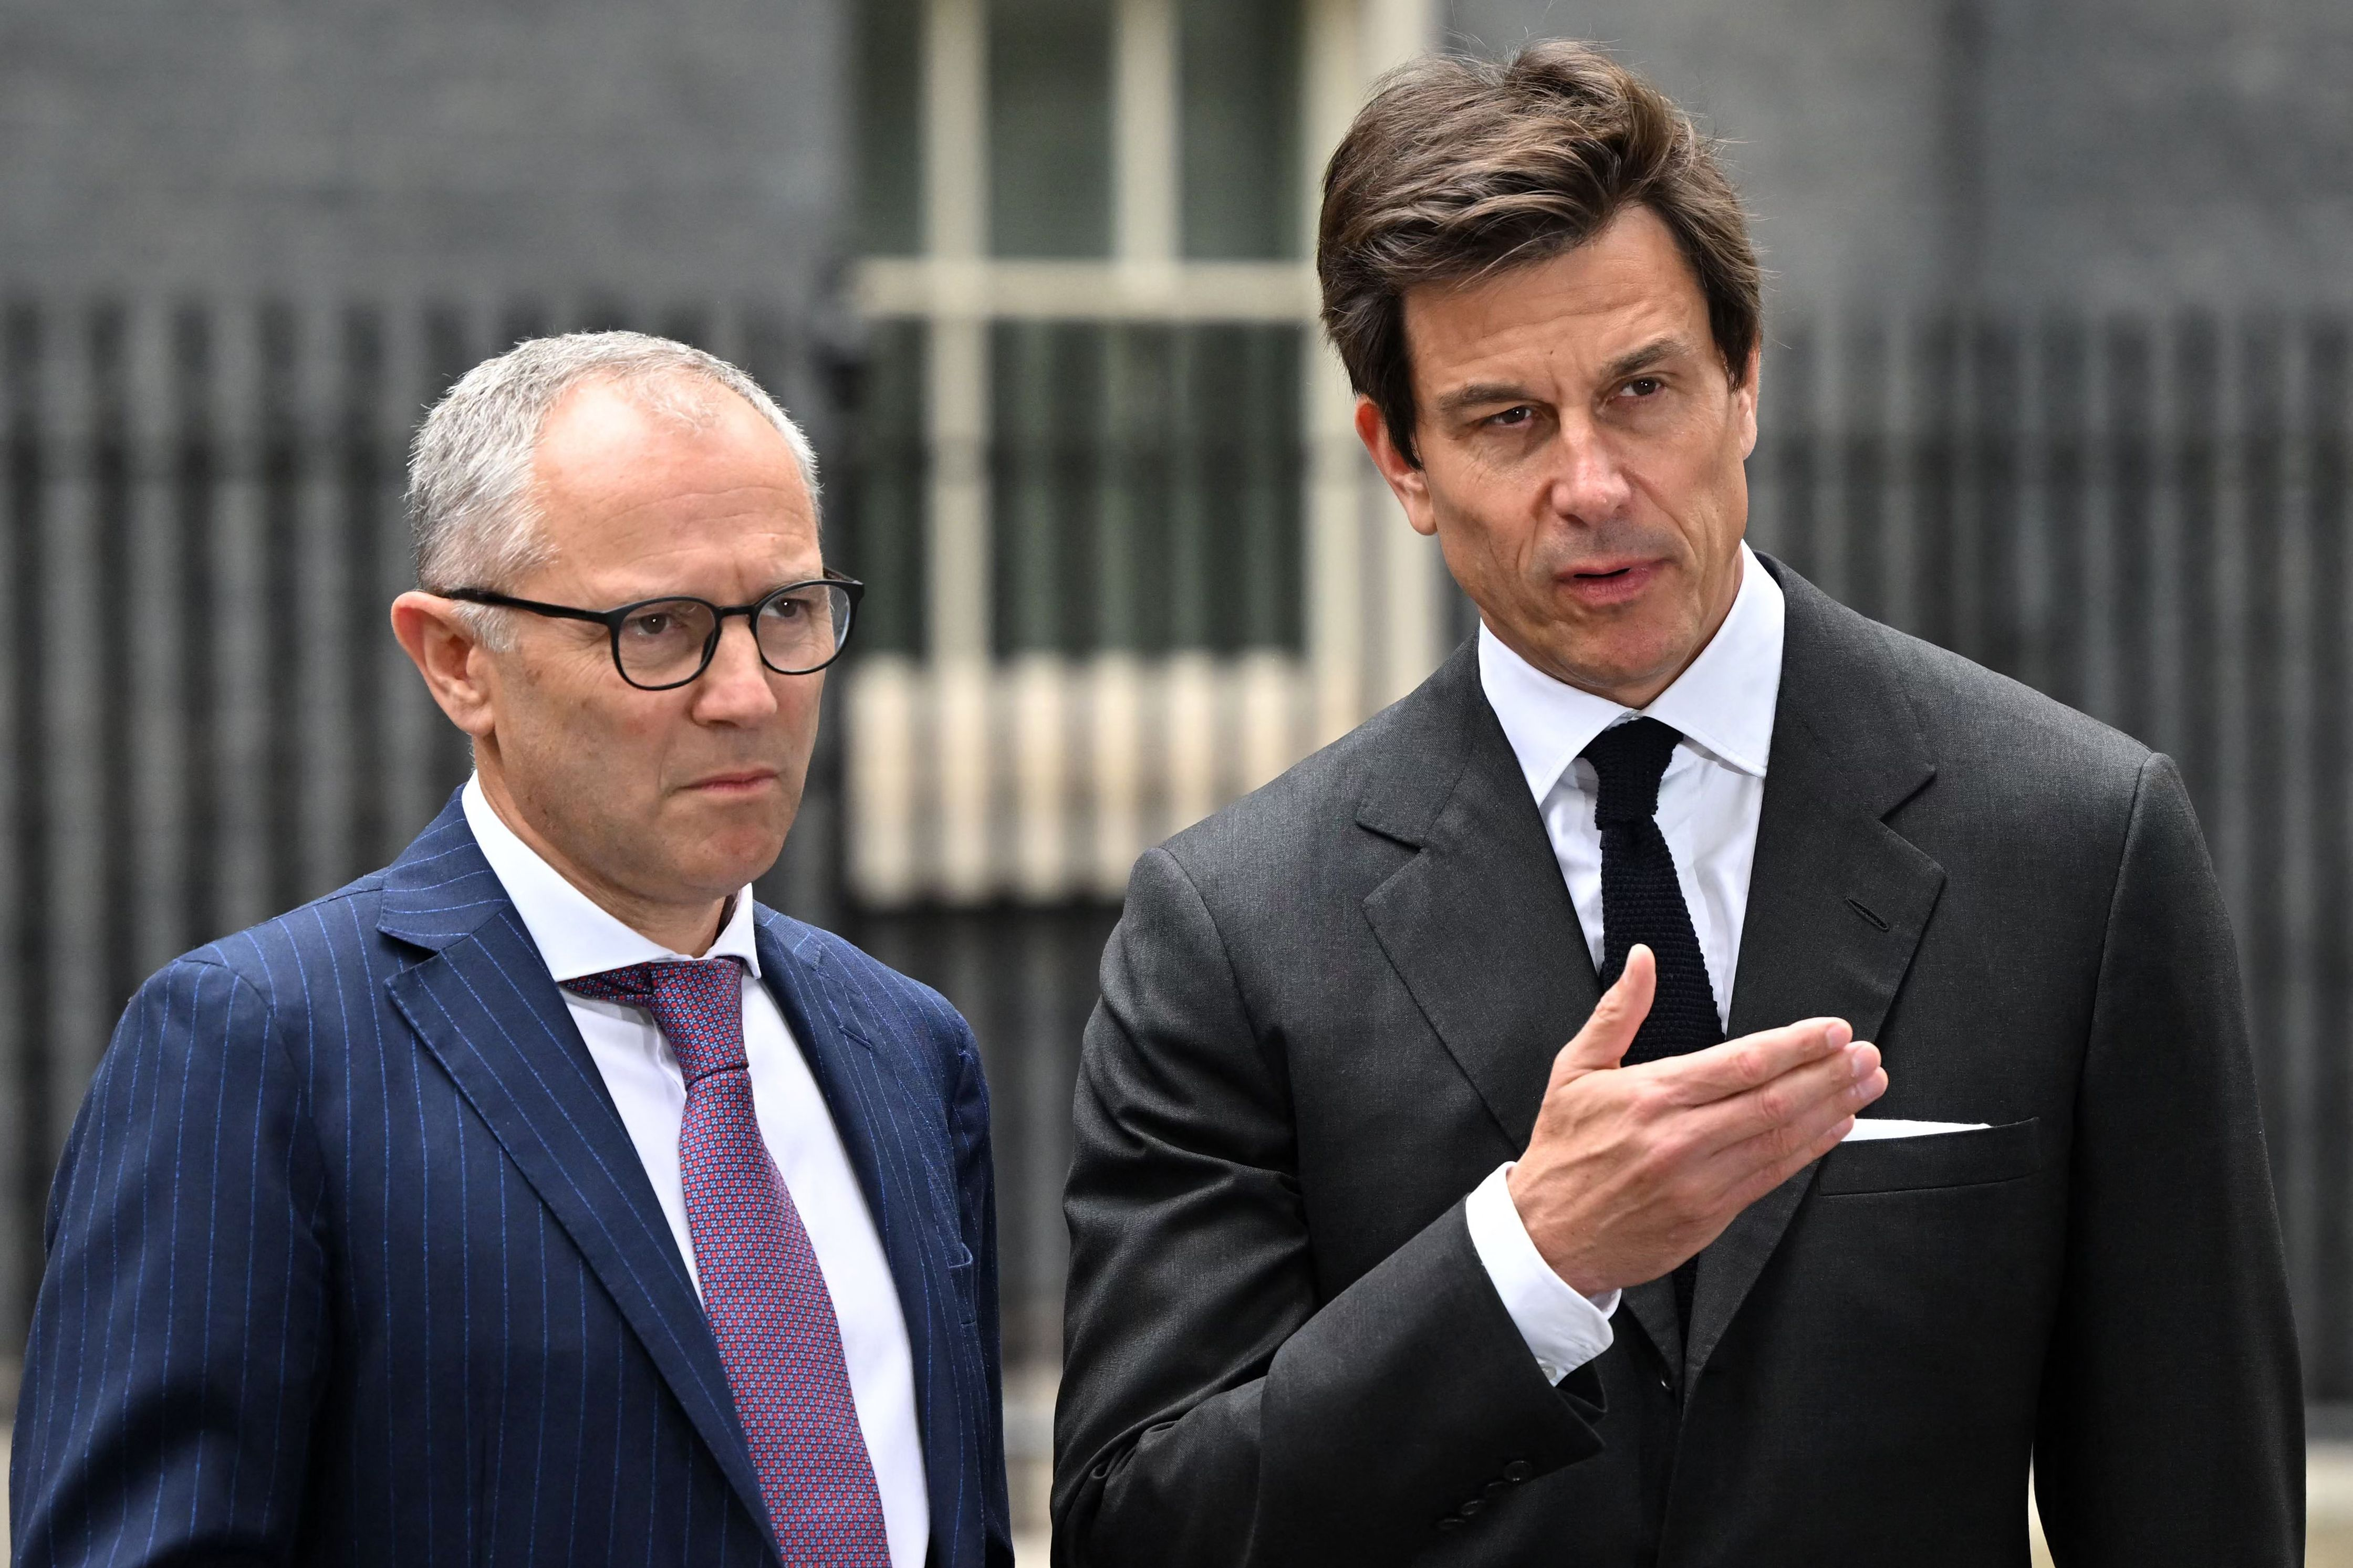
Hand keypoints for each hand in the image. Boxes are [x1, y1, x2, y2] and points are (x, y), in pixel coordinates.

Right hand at [1505, 945, 1886, 1294]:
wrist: (1547, 1236)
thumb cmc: (1563, 1151)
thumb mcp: (1574, 1069)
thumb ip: (1617, 1012)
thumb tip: (1642, 961)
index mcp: (1649, 1096)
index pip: (1741, 1063)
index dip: (1796, 1045)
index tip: (1831, 1030)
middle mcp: (1679, 1139)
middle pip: (1774, 1101)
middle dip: (1829, 1074)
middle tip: (1865, 1054)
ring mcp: (1698, 1182)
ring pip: (1781, 1140)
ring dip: (1833, 1109)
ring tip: (1866, 1085)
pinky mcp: (1709, 1216)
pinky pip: (1771, 1177)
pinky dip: (1809, 1151)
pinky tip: (1834, 1129)